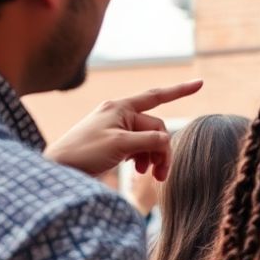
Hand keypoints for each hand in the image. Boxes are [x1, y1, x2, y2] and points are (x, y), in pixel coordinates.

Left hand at [44, 80, 203, 178]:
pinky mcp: (113, 144)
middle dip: (161, 150)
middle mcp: (119, 115)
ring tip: (151, 175)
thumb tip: (166, 140)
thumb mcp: (121, 145)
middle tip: (162, 174)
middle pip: (155, 128)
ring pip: (148, 140)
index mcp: (120, 108)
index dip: (180, 91)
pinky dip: (142, 159)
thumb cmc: (84, 153)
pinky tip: (138, 170)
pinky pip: (138, 148)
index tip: (200, 84)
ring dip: (153, 157)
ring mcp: (116, 129)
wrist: (58, 170)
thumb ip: (149, 140)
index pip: (156, 96)